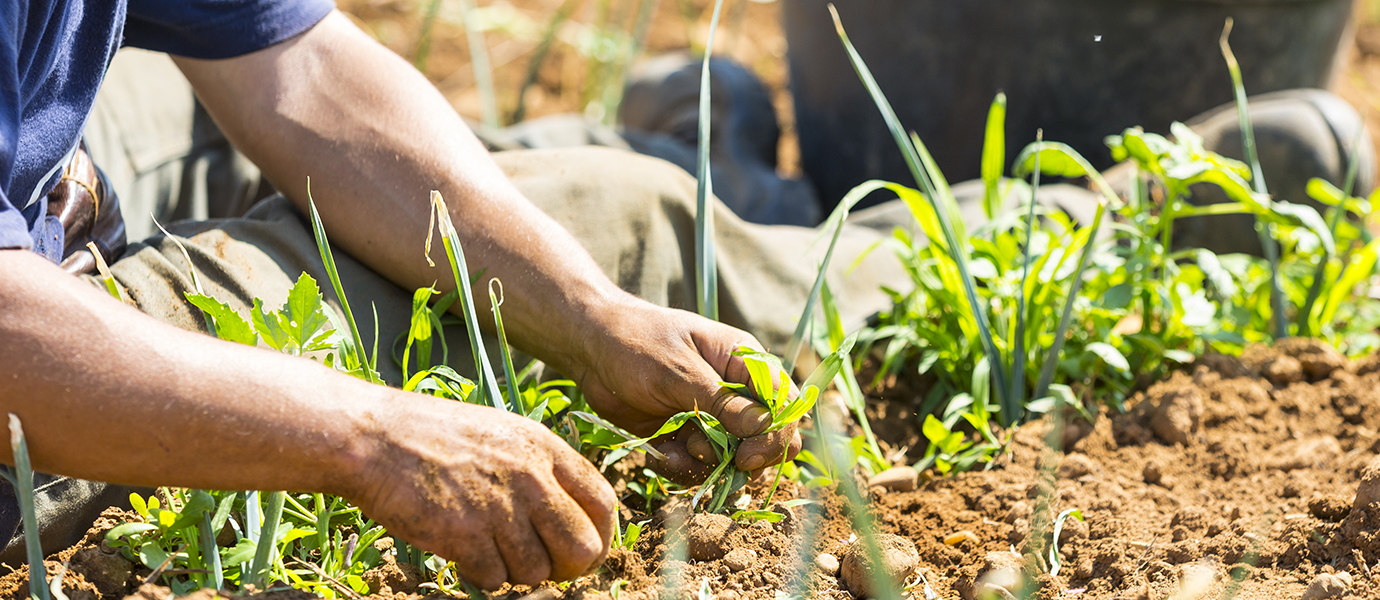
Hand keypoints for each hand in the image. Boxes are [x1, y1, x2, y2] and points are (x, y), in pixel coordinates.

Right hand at [344, 395, 614, 588]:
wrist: (373, 438)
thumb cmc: (434, 436)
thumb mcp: (503, 433)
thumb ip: (541, 469)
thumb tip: (572, 514)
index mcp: (544, 449)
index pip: (603, 502)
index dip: (600, 535)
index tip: (586, 550)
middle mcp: (530, 478)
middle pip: (583, 547)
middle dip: (568, 567)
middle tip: (546, 567)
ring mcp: (499, 508)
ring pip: (538, 570)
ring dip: (518, 571)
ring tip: (491, 548)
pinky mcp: (466, 536)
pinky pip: (496, 579)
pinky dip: (482, 575)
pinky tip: (464, 551)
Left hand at [572, 299, 802, 484]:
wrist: (590, 349)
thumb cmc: (636, 343)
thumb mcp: (677, 370)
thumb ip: (720, 402)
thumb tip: (764, 426)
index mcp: (743, 362)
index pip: (783, 404)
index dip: (775, 435)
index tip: (747, 456)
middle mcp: (734, 391)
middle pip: (766, 437)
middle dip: (741, 456)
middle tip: (705, 453)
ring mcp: (711, 415)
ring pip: (733, 457)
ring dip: (708, 464)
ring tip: (677, 450)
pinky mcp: (686, 434)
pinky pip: (701, 464)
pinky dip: (684, 468)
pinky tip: (661, 455)